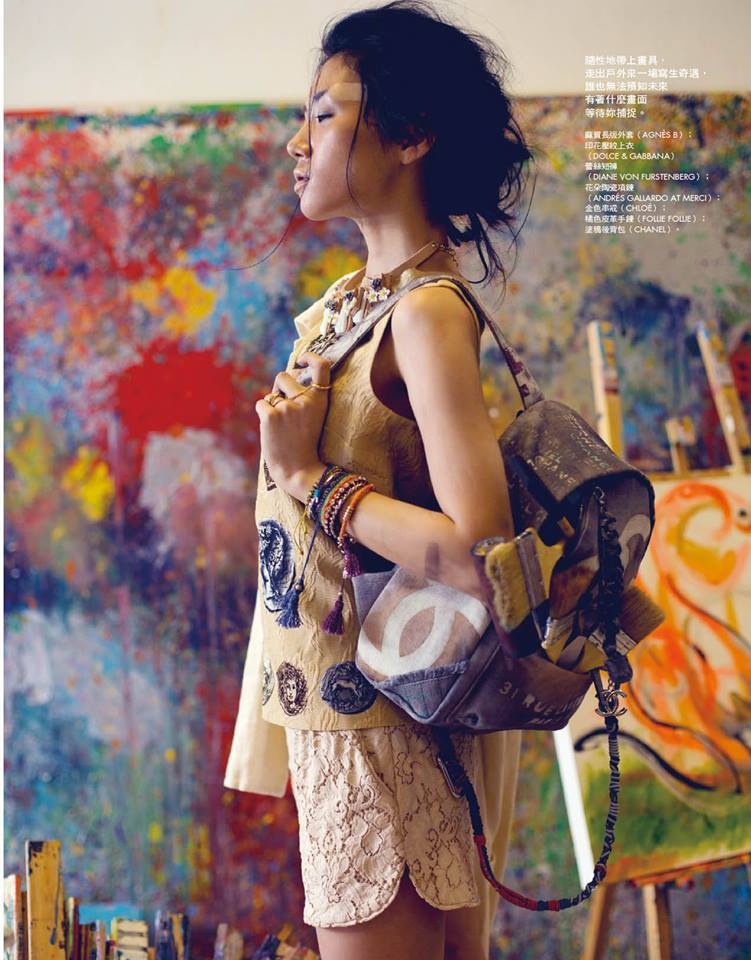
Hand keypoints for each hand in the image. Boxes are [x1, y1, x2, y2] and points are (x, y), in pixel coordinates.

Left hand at [255, 352, 331, 498]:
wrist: (298, 470)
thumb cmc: (304, 442)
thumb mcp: (312, 416)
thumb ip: (303, 396)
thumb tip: (288, 375)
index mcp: (321, 400)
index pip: (322, 366)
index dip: (310, 357)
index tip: (302, 361)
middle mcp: (306, 400)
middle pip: (284, 376)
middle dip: (280, 388)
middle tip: (284, 408)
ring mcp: (288, 408)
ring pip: (271, 393)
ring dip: (272, 403)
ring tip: (281, 424)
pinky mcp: (271, 416)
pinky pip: (261, 405)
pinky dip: (263, 415)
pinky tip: (273, 431)